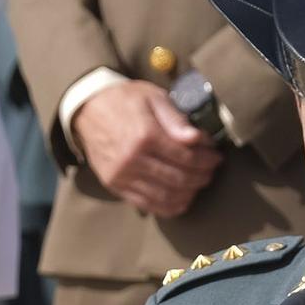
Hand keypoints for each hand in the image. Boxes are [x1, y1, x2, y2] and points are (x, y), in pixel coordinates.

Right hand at [71, 80, 221, 217]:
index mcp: (145, 136)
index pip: (186, 157)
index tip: (216, 157)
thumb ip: (176, 119)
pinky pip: (147, 204)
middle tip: (211, 171)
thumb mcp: (153, 97)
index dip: (207, 160)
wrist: (88, 109)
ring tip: (198, 184)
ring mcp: (122, 176)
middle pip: (179, 179)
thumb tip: (198, 139)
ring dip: (188, 193)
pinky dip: (168, 207)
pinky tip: (181, 200)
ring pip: (165, 196)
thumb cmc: (125, 100)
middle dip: (201, 177)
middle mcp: (133, 160)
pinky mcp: (115, 186)